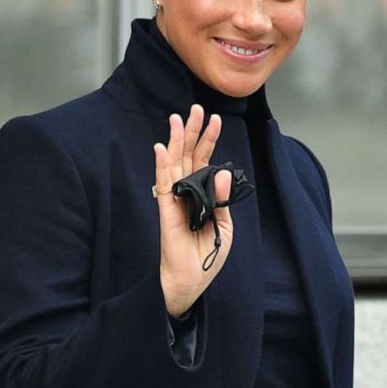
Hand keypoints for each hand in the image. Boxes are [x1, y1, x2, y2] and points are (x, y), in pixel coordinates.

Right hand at [154, 104, 232, 316]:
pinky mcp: (166, 210)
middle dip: (192, 131)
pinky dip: (162, 165)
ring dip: (176, 140)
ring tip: (177, 117)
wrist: (191, 280)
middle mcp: (186, 192)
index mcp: (202, 194)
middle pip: (188, 155)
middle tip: (195, 108)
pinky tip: (161, 148)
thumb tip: (220, 172)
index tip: (216, 119)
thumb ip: (222, 198)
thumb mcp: (225, 226)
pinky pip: (163, 184)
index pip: (204, 161)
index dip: (209, 140)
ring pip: (174, 163)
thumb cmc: (206, 254)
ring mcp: (175, 199)